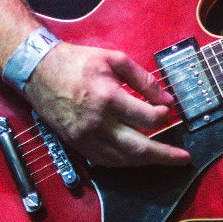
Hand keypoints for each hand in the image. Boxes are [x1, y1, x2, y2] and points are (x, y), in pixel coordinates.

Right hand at [23, 41, 188, 169]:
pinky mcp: (77, 145)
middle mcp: (97, 123)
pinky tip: (137, 158)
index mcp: (108, 98)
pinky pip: (106, 161)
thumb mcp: (114, 59)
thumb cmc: (77, 62)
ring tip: (165, 159)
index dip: (163, 115)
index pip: (147, 118)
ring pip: (123, 160)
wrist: (38, 71)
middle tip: (183, 159)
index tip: (168, 110)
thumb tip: (166, 98)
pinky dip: (125, 162)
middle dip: (165, 156)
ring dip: (147, 162)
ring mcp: (86, 138)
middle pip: (139, 148)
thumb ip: (143, 79)